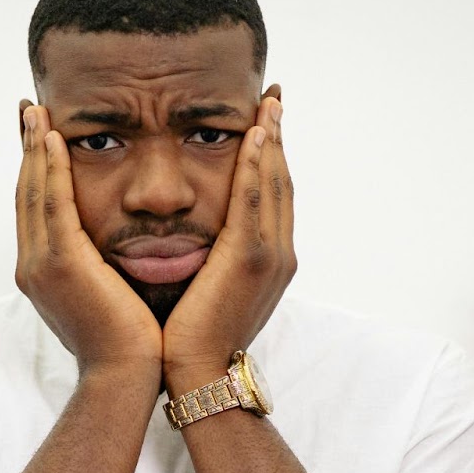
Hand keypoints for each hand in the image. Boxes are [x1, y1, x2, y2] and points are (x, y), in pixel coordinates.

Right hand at [14, 102, 162, 378]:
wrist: (125, 374)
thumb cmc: (128, 342)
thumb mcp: (108, 294)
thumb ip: (100, 266)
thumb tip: (112, 247)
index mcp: (42, 273)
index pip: (34, 209)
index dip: (34, 169)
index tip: (37, 134)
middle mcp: (33, 266)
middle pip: (26, 194)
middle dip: (27, 150)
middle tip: (29, 110)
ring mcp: (42, 265)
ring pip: (34, 193)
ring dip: (34, 149)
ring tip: (37, 112)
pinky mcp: (61, 265)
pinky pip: (52, 205)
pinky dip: (51, 170)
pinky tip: (54, 139)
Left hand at [163, 90, 295, 391]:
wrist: (198, 373)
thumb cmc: (193, 340)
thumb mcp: (209, 292)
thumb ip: (212, 261)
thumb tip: (196, 241)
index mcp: (270, 262)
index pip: (273, 197)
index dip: (272, 158)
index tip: (267, 124)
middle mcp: (279, 254)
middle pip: (280, 182)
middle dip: (278, 139)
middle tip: (273, 99)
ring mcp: (269, 256)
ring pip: (273, 184)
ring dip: (271, 140)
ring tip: (266, 104)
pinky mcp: (249, 259)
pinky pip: (254, 200)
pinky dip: (257, 165)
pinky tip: (254, 134)